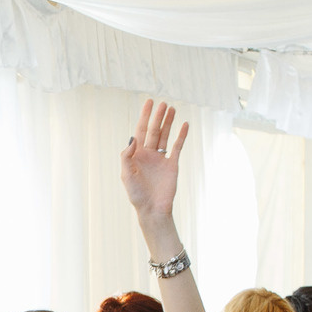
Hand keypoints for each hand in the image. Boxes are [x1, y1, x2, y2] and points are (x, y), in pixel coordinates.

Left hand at [120, 99, 188, 229]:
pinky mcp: (172, 164)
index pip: (140, 130)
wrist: (152, 209)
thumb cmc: (136, 194)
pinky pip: (177, 147)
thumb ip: (127, 156)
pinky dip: (181, 136)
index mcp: (137, 154)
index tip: (149, 103)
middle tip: (163, 103)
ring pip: (165, 136)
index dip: (144, 116)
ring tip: (172, 109)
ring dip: (168, 123)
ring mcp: (161, 158)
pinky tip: (184, 125)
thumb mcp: (126, 175)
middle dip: (158, 117)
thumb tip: (133, 137)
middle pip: (153, 130)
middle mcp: (149, 154)